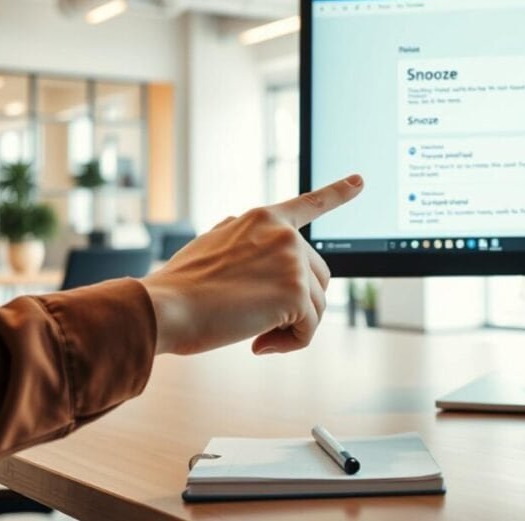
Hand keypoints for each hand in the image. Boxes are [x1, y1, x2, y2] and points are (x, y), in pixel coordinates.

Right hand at [141, 174, 363, 355]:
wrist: (165, 306)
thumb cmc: (181, 287)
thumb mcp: (213, 246)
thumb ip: (247, 245)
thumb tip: (269, 260)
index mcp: (262, 219)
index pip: (309, 203)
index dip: (337, 192)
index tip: (360, 180)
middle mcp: (283, 233)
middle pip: (318, 277)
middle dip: (297, 304)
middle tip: (259, 320)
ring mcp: (292, 260)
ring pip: (317, 306)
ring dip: (290, 327)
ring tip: (253, 332)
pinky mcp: (296, 290)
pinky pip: (309, 329)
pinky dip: (289, 344)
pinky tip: (257, 344)